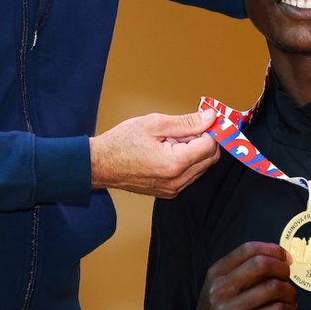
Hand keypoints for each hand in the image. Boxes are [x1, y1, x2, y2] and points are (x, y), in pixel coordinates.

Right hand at [90, 110, 219, 196]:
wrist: (100, 164)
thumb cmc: (121, 143)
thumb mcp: (154, 124)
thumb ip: (186, 122)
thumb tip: (209, 117)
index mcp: (175, 163)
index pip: (210, 146)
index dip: (210, 130)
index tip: (205, 119)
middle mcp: (177, 181)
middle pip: (210, 159)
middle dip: (205, 140)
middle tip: (191, 126)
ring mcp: (173, 189)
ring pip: (201, 168)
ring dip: (196, 151)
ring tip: (174, 138)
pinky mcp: (168, 192)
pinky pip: (189, 175)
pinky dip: (187, 161)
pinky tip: (171, 150)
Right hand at [190, 242, 295, 309]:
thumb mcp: (215, 288)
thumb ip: (236, 272)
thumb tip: (271, 259)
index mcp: (215, 274)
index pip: (247, 250)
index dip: (271, 249)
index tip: (283, 255)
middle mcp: (221, 289)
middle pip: (261, 264)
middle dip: (282, 268)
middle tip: (288, 275)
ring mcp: (231, 309)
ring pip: (273, 287)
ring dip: (289, 291)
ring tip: (290, 297)